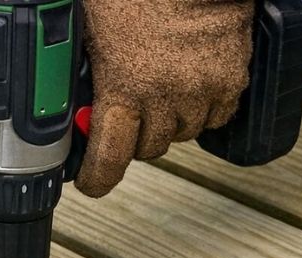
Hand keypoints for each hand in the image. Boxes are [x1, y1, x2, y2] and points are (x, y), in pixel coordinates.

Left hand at [75, 0, 253, 197]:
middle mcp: (165, 97)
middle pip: (148, 149)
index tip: (91, 183)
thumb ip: (82, 72)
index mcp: (123, 87)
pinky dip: (202, 110)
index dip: (98, 178)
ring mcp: (202, 91)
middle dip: (134, 137)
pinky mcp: (232, 80)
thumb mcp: (90, 30)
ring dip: (169, 122)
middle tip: (128, 114)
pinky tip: (190, 86)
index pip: (110, 158)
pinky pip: (215, 117)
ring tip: (161, 90)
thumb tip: (70, 102)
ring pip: (182, 135)